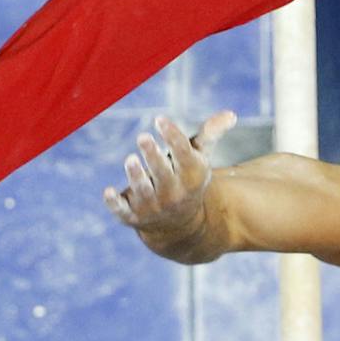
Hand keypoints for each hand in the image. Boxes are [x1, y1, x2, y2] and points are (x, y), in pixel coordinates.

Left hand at [103, 111, 237, 247]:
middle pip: (163, 173)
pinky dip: (115, 204)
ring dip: (137, 177)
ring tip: (130, 160)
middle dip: (153, 156)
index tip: (159, 119)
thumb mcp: (199, 160)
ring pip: (144, 191)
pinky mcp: (133, 217)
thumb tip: (231, 115)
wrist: (180, 226)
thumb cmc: (187, 181)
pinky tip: (108, 192)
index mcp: (191, 177)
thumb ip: (210, 135)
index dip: (173, 136)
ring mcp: (153, 207)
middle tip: (143, 137)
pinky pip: (123, 211)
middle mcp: (173, 194)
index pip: (184, 155)